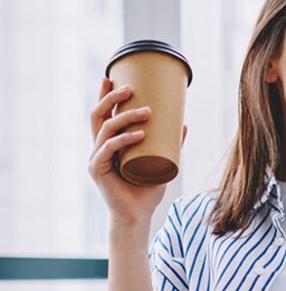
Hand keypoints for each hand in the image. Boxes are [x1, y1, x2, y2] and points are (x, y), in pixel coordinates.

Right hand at [88, 77, 187, 225]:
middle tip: (130, 88)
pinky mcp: (97, 169)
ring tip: (147, 112)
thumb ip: (171, 143)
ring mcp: (96, 158)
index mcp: (109, 143)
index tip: (112, 75)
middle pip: (99, 115)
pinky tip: (140, 134)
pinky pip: (109, 149)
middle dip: (112, 98)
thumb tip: (184, 123)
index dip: (104, 94)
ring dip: (127, 117)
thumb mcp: (162, 160)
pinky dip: (124, 139)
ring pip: (106, 128)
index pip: (104, 114)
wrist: (138, 215)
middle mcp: (99, 147)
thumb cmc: (148, 189)